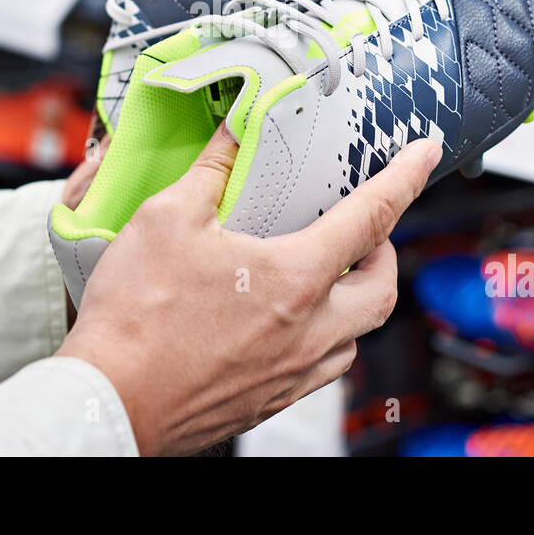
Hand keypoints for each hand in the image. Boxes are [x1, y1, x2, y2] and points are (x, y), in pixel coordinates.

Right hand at [56, 124, 440, 455]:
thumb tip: (233, 133)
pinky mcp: (270, 400)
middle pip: (383, 289)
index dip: (405, 178)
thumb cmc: (136, 317)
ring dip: (354, 300)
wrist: (109, 400)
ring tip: (324, 276)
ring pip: (355, 336)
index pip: (372, 216)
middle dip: (386, 251)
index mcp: (295, 279)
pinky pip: (322, 368)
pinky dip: (323, 338)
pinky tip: (287, 324)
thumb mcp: (167, 218)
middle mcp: (309, 331)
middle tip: (364, 230)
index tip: (424, 155)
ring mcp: (292, 373)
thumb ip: (210, 171)